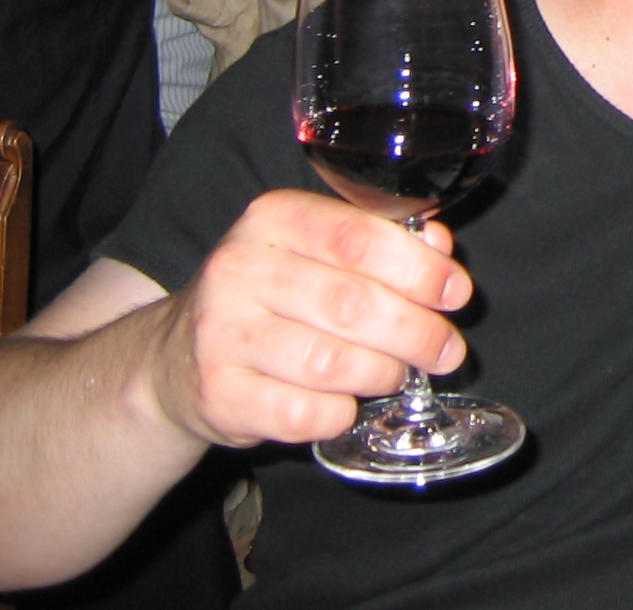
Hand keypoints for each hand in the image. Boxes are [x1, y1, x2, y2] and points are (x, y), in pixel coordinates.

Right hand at [147, 190, 471, 448]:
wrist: (177, 358)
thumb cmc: (270, 297)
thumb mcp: (317, 251)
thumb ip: (380, 242)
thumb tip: (439, 250)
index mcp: (272, 219)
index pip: (357, 237)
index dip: (418, 269)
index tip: (456, 293)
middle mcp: (238, 270)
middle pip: (352, 304)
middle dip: (416, 332)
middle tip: (445, 350)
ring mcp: (221, 334)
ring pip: (331, 362)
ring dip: (381, 373)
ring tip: (394, 373)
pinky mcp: (218, 395)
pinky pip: (303, 412)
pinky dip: (339, 412)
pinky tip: (344, 403)